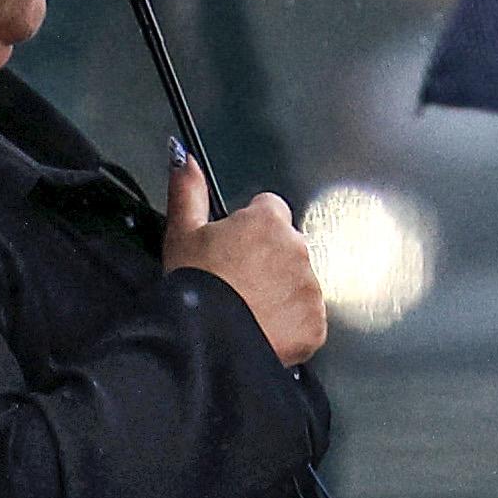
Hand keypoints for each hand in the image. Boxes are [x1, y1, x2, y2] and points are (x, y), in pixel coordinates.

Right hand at [164, 148, 325, 367]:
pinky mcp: (316, 324)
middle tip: (237, 284)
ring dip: (281, 292)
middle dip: (268, 261)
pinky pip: (306, 320)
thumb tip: (184, 156)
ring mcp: (311, 288)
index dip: (250, 229)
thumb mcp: (181, 233)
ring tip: (248, 310)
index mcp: (268, 221)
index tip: (234, 249)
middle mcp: (298, 249)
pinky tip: (263, 330)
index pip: (270, 210)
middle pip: (287, 248)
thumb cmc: (193, 286)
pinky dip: (290, 326)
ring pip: (299, 283)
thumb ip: (188, 189)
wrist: (205, 341)